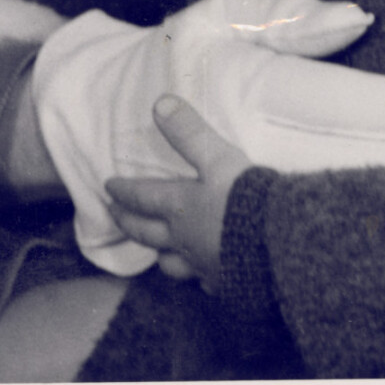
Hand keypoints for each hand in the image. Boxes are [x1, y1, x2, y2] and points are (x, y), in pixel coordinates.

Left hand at [105, 96, 251, 290]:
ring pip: (170, 263)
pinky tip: (204, 274)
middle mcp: (183, 239)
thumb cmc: (244, 197)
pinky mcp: (224, 280)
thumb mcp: (217, 156)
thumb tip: (160, 104)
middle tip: (114, 215)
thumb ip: (189, 132)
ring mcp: (202, 263)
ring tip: (157, 250)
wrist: (276, 242)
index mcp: (179, 208)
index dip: (124, 191)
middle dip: (128, 222)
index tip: (108, 187)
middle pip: (147, 232)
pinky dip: (198, 275)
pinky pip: (203, 280)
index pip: (143, 198)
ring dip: (160, 253)